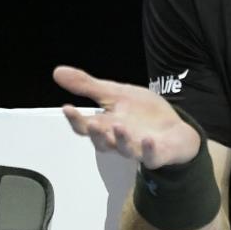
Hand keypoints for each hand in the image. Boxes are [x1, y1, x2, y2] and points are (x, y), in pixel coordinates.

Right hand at [54, 66, 201, 168]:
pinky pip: (151, 157)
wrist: (173, 128)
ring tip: (119, 126)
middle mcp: (118, 140)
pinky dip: (148, 150)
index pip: (85, 126)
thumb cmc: (141, 114)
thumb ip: (87, 86)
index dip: (75, 119)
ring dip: (121, 140)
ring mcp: (138, 149)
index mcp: (106, 125)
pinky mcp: (156, 155)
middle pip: (102, 142)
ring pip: (125, 150)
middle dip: (96, 134)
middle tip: (91, 124)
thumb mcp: (115, 93)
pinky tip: (147, 139)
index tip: (67, 108)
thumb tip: (57, 72)